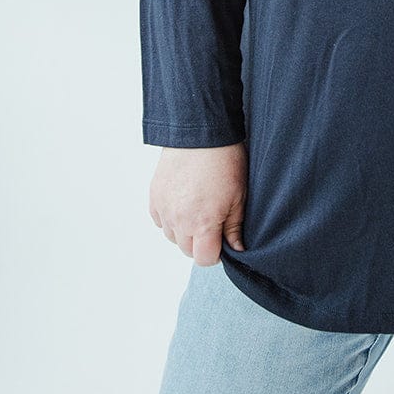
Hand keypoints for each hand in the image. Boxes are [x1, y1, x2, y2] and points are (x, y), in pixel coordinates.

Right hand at [148, 143, 247, 264]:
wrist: (201, 134)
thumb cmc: (224, 161)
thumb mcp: (239, 196)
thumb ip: (234, 227)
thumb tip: (236, 248)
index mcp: (202, 224)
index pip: (204, 259)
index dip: (216, 253)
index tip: (222, 240)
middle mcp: (179, 221)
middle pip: (187, 250)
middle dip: (200, 243)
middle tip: (212, 222)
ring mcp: (164, 209)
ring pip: (172, 237)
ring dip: (184, 231)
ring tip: (198, 209)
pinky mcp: (154, 196)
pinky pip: (160, 220)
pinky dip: (170, 217)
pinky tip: (183, 203)